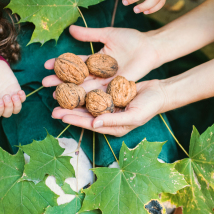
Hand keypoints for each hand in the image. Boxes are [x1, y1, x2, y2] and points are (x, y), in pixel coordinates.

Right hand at [0, 60, 25, 118]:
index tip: (0, 100)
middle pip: (7, 113)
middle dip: (9, 107)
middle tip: (6, 95)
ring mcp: (8, 98)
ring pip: (16, 109)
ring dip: (17, 105)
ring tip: (15, 95)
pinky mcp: (15, 91)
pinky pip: (22, 100)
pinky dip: (23, 98)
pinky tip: (20, 91)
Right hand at [42, 25, 160, 89]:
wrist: (149, 47)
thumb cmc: (131, 39)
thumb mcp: (107, 34)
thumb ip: (89, 34)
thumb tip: (70, 29)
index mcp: (95, 60)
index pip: (74, 62)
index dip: (61, 64)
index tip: (46, 65)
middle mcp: (99, 72)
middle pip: (77, 78)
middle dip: (60, 81)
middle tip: (44, 83)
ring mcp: (107, 81)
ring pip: (86, 87)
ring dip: (71, 92)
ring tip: (55, 95)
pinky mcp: (116, 86)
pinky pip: (101, 93)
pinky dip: (90, 97)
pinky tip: (77, 100)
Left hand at [51, 80, 166, 136]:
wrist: (160, 92)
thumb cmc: (150, 107)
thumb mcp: (134, 116)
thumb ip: (114, 120)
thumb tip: (94, 123)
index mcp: (113, 127)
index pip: (90, 124)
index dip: (75, 120)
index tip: (61, 116)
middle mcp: (109, 118)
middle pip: (85, 115)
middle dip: (70, 112)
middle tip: (53, 109)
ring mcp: (109, 106)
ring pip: (87, 104)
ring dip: (74, 101)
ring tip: (59, 97)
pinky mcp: (110, 94)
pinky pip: (94, 93)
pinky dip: (84, 90)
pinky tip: (73, 85)